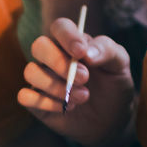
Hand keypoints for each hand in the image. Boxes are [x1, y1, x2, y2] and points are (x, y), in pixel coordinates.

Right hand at [17, 16, 134, 146]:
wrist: (112, 119)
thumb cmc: (113, 85)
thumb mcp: (120, 65)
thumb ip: (107, 51)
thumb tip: (87, 53)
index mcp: (71, 42)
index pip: (60, 27)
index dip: (67, 37)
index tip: (81, 52)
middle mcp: (52, 57)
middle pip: (39, 46)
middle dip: (59, 63)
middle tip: (84, 78)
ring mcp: (42, 78)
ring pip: (31, 72)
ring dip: (57, 87)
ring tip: (83, 97)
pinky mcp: (36, 100)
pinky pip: (26, 96)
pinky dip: (45, 103)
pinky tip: (66, 108)